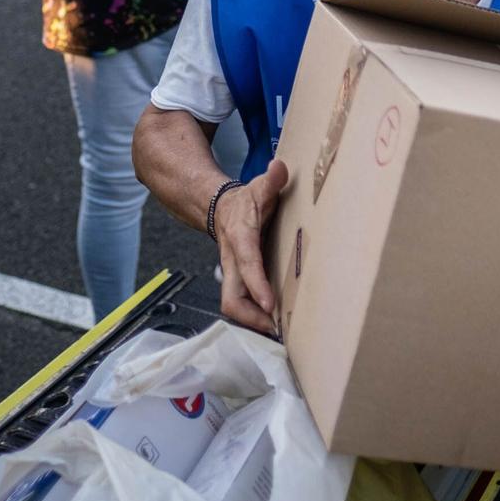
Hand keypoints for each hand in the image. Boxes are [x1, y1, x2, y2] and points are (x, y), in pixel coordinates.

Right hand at [216, 160, 290, 332]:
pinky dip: (254, 317)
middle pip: (231, 297)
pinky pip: (240, 304)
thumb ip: (270, 180)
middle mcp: (232, 260)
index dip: (257, 285)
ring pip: (233, 305)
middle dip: (250, 318)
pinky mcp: (236, 280)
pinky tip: (274, 324)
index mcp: (240, 237)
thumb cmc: (245, 202)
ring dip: (253, 322)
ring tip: (279, 333)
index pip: (247, 264)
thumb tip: (280, 168)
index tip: (270, 305)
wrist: (219, 208)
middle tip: (276, 330)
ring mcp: (232, 273)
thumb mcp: (258, 188)